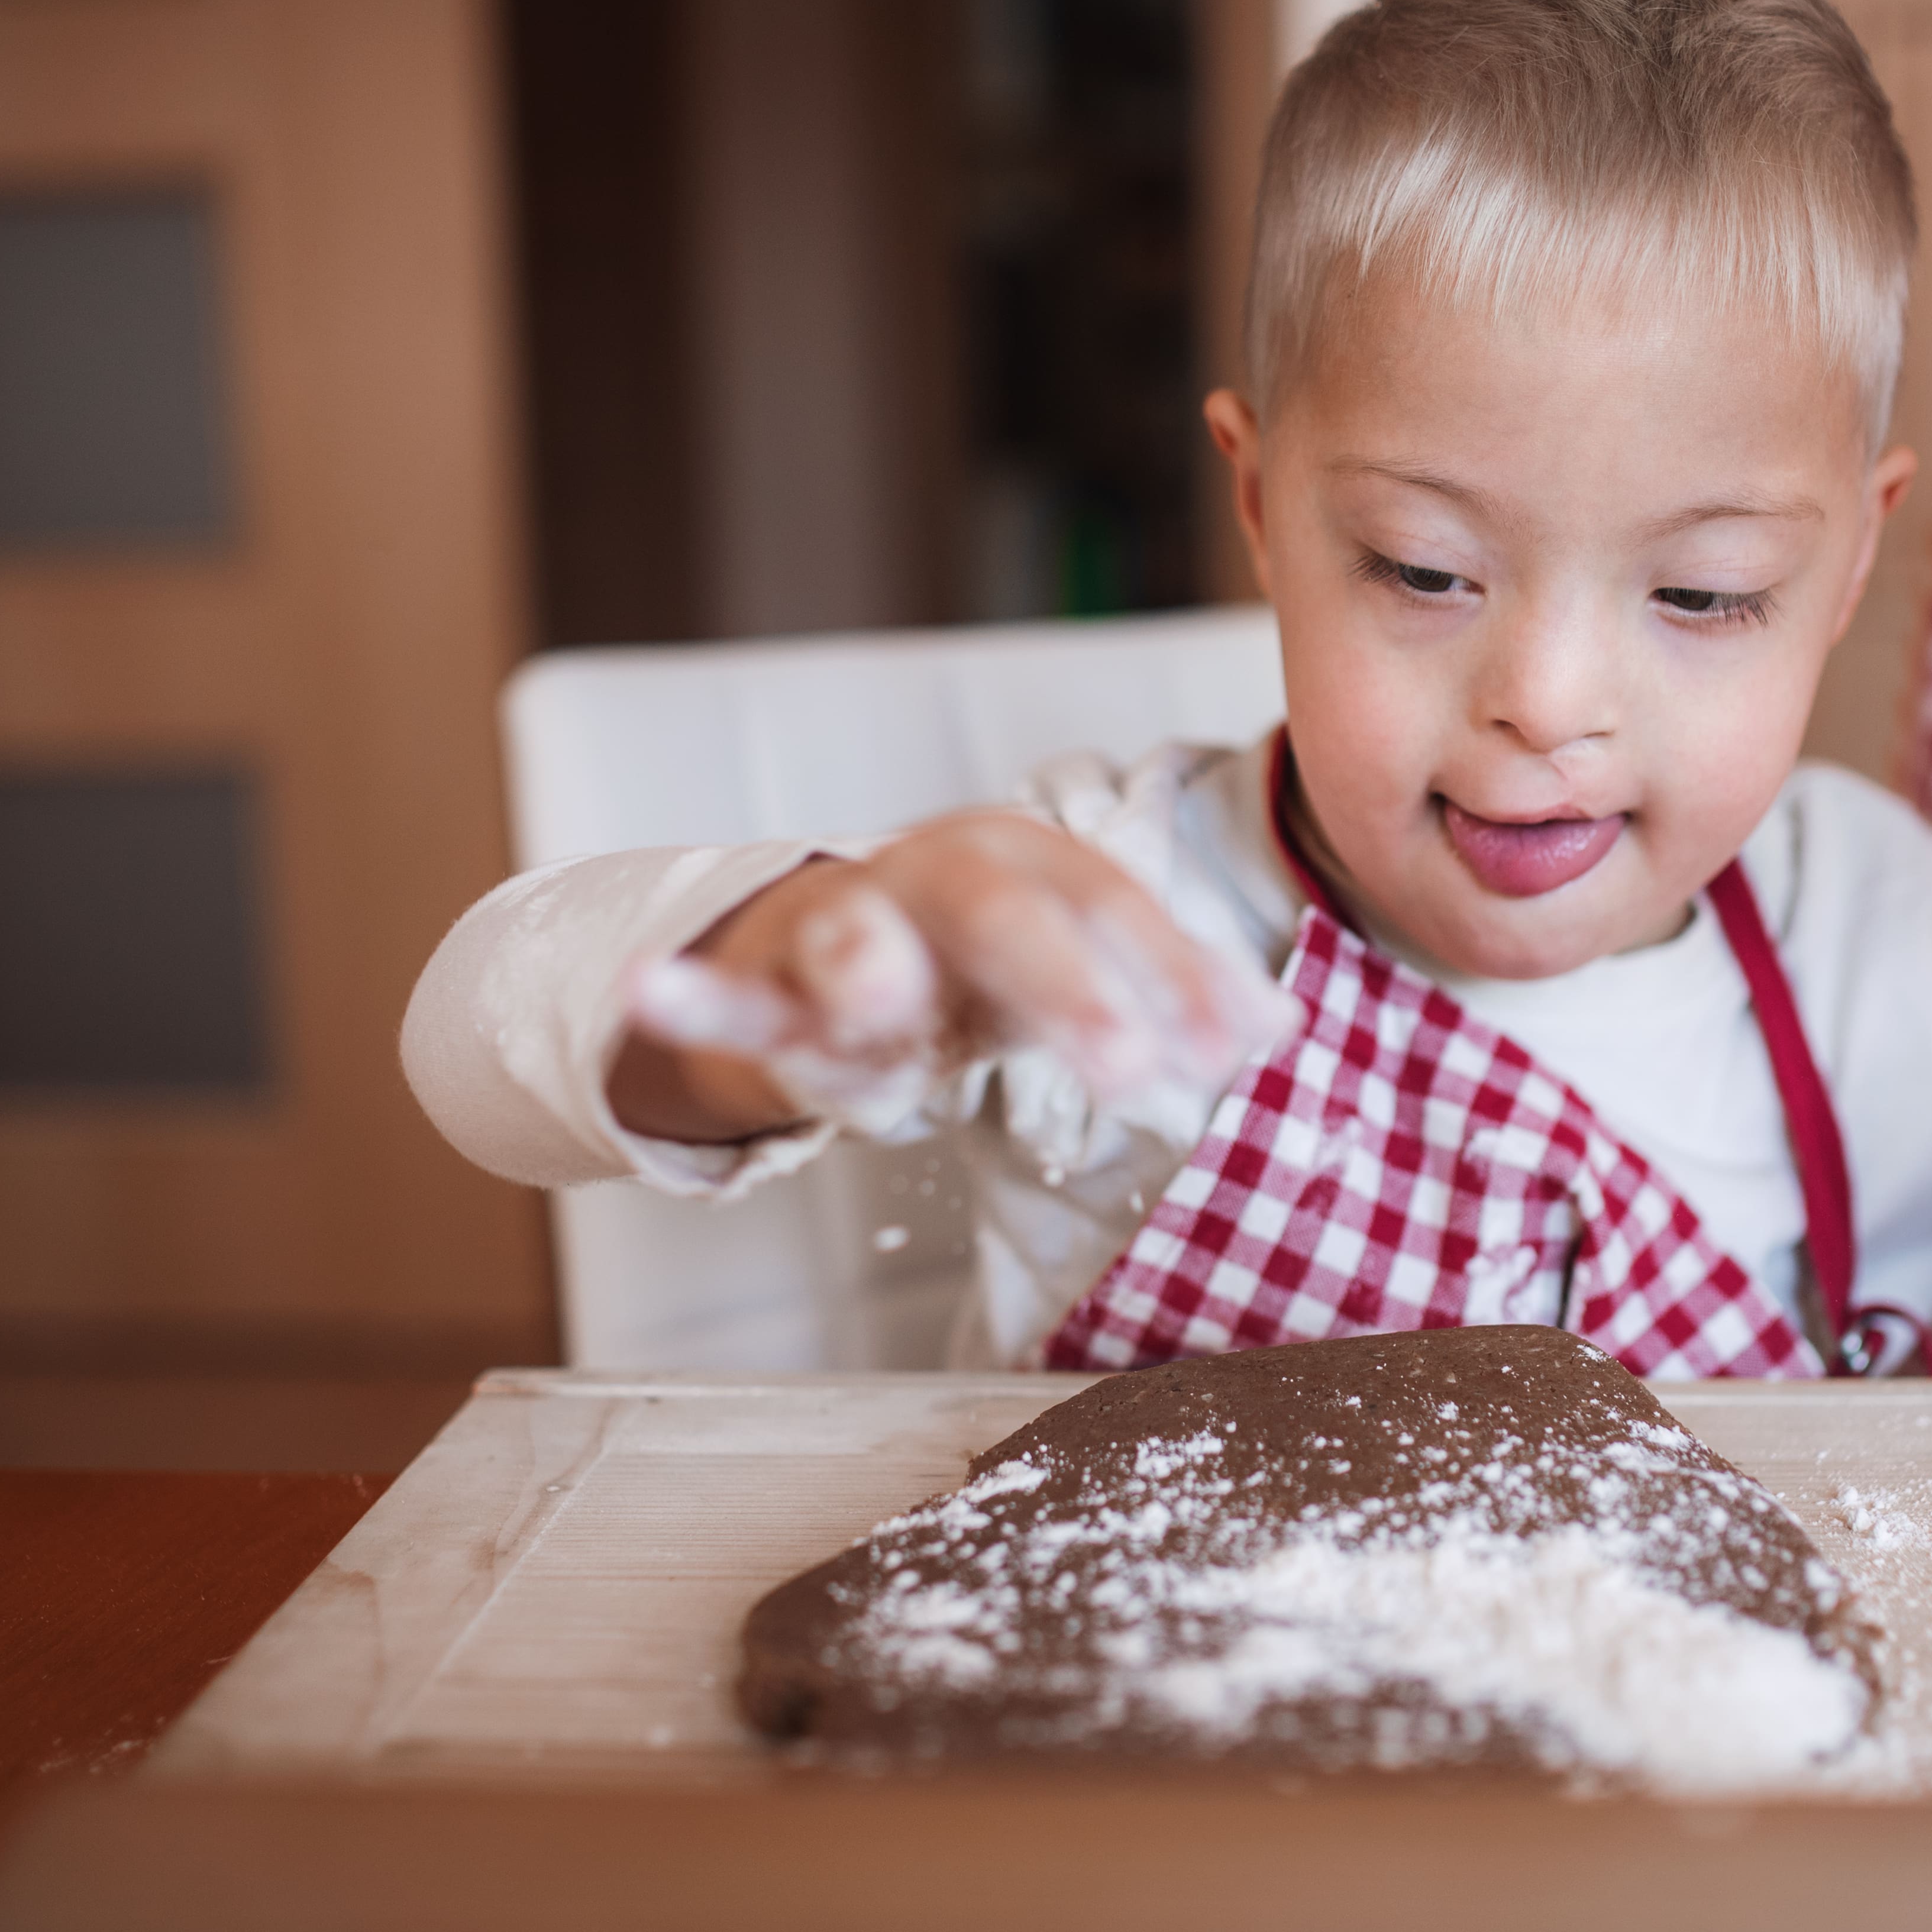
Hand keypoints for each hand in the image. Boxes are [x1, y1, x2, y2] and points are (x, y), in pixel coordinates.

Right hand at [607, 813, 1296, 1141]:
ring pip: (855, 934)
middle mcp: (940, 872)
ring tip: (880, 1004)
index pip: (1120, 907)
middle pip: (1010, 917)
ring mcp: (846, 921)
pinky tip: (655, 990)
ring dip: (868, 967)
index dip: (1181, 972)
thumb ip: (1163, 991)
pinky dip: (690, 994)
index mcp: (1031, 861)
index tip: (1242, 1047)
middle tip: (1131, 1070)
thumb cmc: (988, 962)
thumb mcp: (1078, 965)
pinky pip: (728, 989)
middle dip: (1070, 989)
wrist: (851, 946)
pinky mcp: (768, 979)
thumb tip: (1277, 1030)